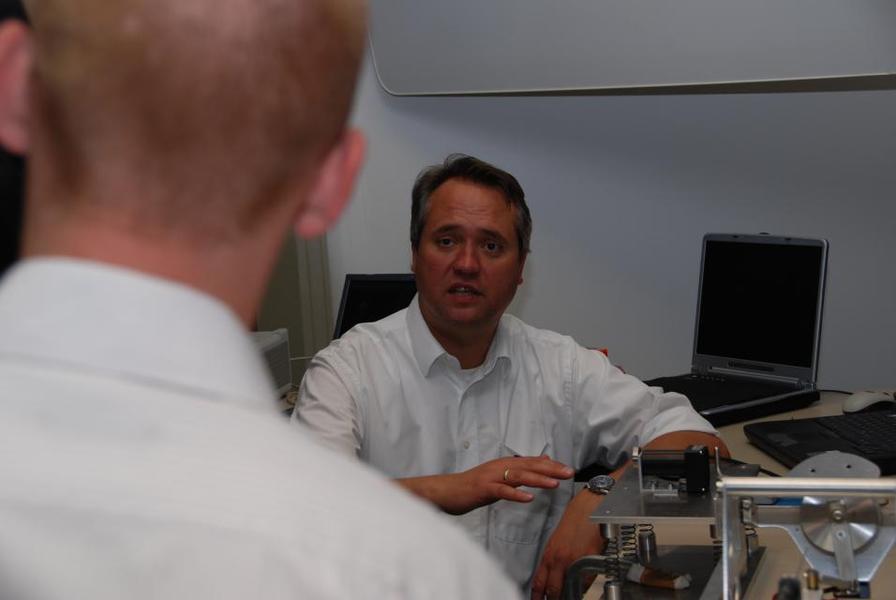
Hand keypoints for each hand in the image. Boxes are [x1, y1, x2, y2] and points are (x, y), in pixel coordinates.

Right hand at [416, 455, 572, 515]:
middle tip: (569, 473)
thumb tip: (538, 464)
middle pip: (529, 466)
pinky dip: (516, 494)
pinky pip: (502, 491)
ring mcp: (491, 477)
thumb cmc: (473, 486)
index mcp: (504, 464)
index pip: (532, 462)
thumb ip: (517, 471)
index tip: (568, 469)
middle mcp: (500, 466)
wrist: (448, 491)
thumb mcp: (498, 477)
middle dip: (550, 469)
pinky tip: (528, 498)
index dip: (551, 465)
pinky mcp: (483, 489)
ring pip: (518, 476)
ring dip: (538, 479)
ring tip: (554, 484)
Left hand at [530, 490, 604, 599]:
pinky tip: (584, 587)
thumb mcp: (558, 540)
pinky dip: (585, 587)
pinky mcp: (591, 560)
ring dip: (571, 595)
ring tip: (571, 596)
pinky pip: (587, 581)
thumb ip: (555, 560)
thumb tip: (556, 578)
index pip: (539, 582)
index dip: (537, 596)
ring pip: (571, 588)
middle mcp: (560, 559)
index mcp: (549, 554)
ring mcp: (575, 561)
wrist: (590, 506)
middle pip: (553, 590)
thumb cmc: (576, 520)